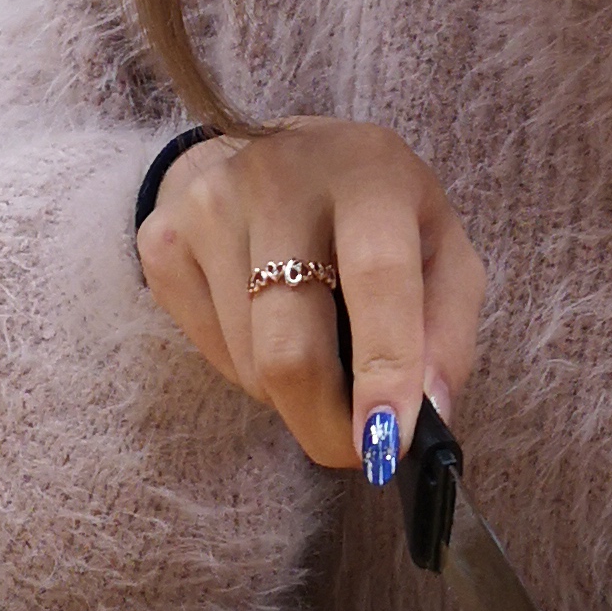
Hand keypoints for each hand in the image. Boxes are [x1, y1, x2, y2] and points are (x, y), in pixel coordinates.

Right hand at [138, 119, 484, 473]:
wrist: (281, 160)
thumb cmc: (378, 216)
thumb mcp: (441, 251)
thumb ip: (447, 331)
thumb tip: (429, 412)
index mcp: (368, 173)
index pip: (376, 277)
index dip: (384, 368)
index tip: (385, 442)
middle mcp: (278, 178)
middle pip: (291, 346)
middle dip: (328, 423)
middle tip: (358, 450)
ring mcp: (208, 208)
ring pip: (251, 366)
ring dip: (294, 393)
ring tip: (320, 347)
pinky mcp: (164, 242)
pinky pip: (211, 354)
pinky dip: (249, 370)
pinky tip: (269, 323)